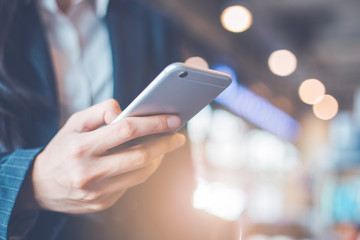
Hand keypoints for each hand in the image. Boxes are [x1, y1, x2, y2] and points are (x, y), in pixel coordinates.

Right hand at [31, 99, 184, 213]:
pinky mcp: (101, 204)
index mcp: (81, 146)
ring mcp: (96, 191)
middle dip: (165, 144)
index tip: (173, 119)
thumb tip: (127, 111)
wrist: (39, 186)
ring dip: (158, 158)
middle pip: (140, 155)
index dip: (154, 123)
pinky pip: (131, 185)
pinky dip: (143, 171)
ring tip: (165, 146)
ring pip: (140, 173)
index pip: (126, 130)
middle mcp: (89, 171)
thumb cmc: (62, 148)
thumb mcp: (74, 123)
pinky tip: (147, 160)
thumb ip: (100, 111)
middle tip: (178, 136)